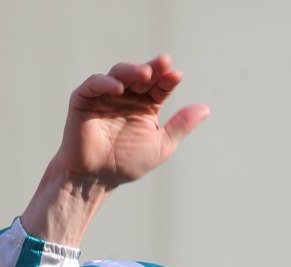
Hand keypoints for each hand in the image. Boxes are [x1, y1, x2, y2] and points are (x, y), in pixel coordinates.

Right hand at [21, 56, 207, 245]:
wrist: (95, 179)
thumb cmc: (126, 164)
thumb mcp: (161, 146)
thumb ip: (181, 126)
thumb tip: (206, 109)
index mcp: (146, 105)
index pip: (160, 86)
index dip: (168, 79)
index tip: (177, 76)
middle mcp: (127, 96)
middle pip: (141, 75)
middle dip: (153, 68)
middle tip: (164, 64)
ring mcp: (106, 95)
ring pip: (120, 73)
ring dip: (132, 70)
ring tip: (145, 74)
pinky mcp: (84, 98)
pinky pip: (94, 84)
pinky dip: (105, 83)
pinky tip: (119, 89)